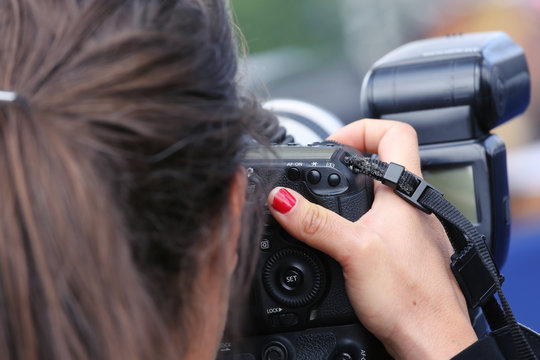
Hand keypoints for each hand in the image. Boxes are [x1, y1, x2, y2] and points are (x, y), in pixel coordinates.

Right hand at [267, 119, 477, 359]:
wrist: (432, 341)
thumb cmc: (410, 300)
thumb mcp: (353, 252)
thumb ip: (315, 223)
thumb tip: (281, 199)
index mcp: (406, 192)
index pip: (395, 132)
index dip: (361, 128)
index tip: (333, 144)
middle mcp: (414, 205)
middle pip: (383, 160)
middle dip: (347, 162)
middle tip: (321, 172)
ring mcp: (411, 227)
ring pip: (380, 192)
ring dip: (350, 193)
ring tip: (324, 203)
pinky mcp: (406, 249)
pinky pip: (381, 220)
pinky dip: (358, 219)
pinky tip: (341, 239)